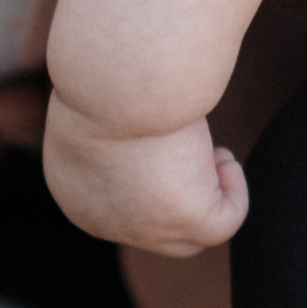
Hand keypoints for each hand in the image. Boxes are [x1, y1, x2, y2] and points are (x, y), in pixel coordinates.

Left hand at [42, 96, 246, 254]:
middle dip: (178, 191)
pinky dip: (234, 191)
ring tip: (209, 149)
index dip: (153, 179)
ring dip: (206, 192)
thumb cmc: (107, 72)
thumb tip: (152, 145)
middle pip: (153, 230)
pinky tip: (222, 155)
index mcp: (72, 192)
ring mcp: (140, 230)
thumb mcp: (98, 110)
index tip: (164, 142)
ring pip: (190, 235)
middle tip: (188, 148)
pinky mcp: (184, 222)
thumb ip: (117, 138)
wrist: (115, 76)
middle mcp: (100, 221)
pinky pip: (224, 224)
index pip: (118, 208)